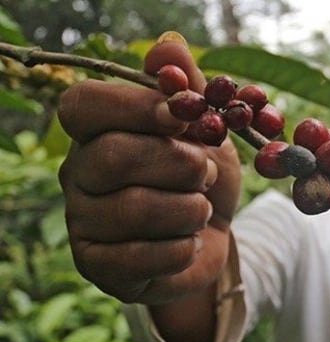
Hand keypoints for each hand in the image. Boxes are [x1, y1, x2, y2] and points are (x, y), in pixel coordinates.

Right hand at [57, 34, 240, 304]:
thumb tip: (169, 48)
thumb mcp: (206, 130)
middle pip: (114, 156)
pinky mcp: (97, 266)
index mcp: (97, 132)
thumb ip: (189, 88)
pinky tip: (190, 243)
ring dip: (189, 209)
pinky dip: (182, 248)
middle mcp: (78, 174)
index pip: (85, 106)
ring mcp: (83, 221)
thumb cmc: (203, 178)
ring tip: (201, 210)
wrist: (211, 236)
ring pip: (133, 208)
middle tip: (207, 172)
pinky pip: (142, 256)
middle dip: (180, 163)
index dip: (134, 106)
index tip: (181, 114)